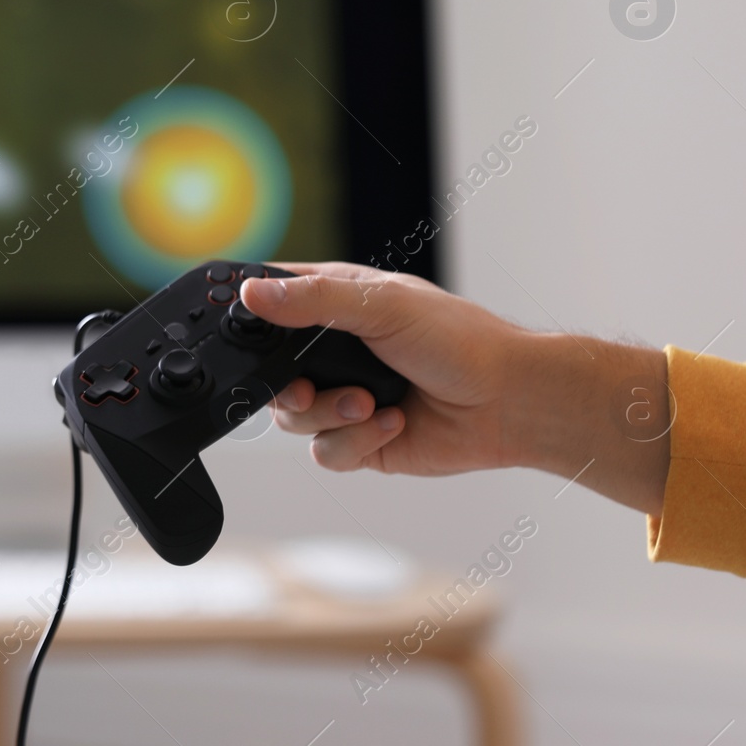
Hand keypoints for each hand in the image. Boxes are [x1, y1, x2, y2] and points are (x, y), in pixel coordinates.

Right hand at [238, 263, 670, 513]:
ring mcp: (342, 395)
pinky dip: (355, 441)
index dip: (247, 314)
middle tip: (303, 386)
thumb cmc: (460, 340)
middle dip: (284, 385)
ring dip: (329, 413)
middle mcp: (332, 350)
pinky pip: (325, 452)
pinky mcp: (359, 439)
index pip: (268, 300)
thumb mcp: (382, 305)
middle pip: (266, 371)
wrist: (509, 404)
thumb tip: (252, 293)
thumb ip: (314, 301)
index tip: (235, 330)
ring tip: (369, 403)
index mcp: (333, 303)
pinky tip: (392, 424)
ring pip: (291, 417)